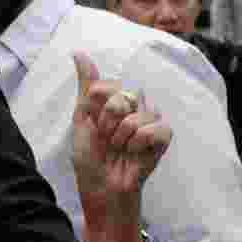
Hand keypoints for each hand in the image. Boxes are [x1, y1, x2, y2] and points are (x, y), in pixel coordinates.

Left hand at [70, 51, 172, 220]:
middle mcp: (133, 107)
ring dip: (123, 138)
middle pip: (122, 97)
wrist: (102, 189)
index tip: (93, 127)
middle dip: (108, 124)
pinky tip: (136, 154)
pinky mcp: (163, 138)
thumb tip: (78, 52)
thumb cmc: (90, 158)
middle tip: (107, 141)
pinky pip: (158, 128)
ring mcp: (150, 121)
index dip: (96, 110)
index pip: (106, 87)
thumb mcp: (81, 119)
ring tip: (120, 150)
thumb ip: (86, 86)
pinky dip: (141, 143)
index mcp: (114, 100)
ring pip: (138, 114)